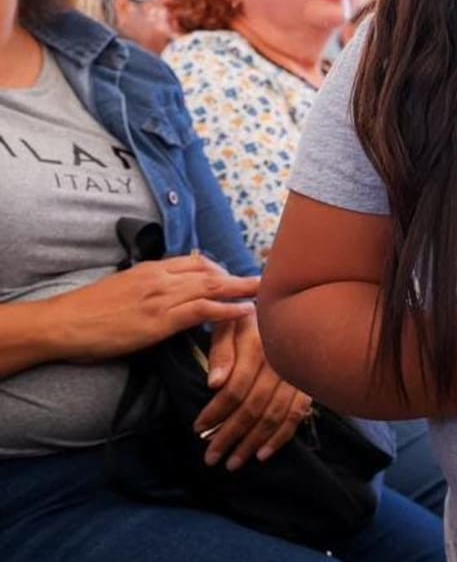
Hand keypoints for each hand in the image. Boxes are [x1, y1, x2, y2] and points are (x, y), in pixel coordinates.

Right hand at [50, 256, 258, 360]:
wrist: (62, 323)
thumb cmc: (87, 311)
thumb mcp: (122, 289)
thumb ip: (146, 287)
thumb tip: (163, 292)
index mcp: (151, 269)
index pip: (194, 262)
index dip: (218, 268)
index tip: (234, 274)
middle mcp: (161, 278)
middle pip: (209, 271)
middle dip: (237, 275)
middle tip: (262, 279)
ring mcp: (162, 298)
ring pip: (211, 287)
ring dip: (241, 288)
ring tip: (265, 290)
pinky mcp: (160, 320)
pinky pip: (202, 310)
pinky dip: (227, 309)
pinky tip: (245, 310)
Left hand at [193, 312, 311, 470]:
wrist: (291, 308)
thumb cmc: (251, 318)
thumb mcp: (229, 325)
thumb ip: (221, 352)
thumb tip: (214, 383)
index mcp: (258, 346)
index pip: (234, 389)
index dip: (215, 412)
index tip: (198, 429)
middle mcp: (280, 363)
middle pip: (253, 407)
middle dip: (229, 436)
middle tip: (211, 457)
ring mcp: (297, 375)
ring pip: (274, 416)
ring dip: (252, 443)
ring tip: (233, 462)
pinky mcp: (308, 384)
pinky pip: (296, 415)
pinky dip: (281, 437)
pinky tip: (263, 453)